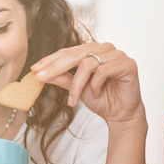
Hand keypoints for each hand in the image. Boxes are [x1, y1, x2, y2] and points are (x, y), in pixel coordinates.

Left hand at [31, 42, 145, 126]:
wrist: (121, 115)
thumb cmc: (102, 100)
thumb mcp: (76, 88)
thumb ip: (62, 78)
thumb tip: (40, 72)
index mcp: (93, 50)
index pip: (68, 51)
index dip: (51, 60)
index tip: (35, 70)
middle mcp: (105, 48)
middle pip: (76, 54)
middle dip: (56, 67)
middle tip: (41, 78)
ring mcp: (118, 54)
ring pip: (88, 63)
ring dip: (78, 84)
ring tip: (74, 100)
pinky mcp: (128, 63)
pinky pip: (103, 71)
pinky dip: (96, 85)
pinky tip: (97, 94)